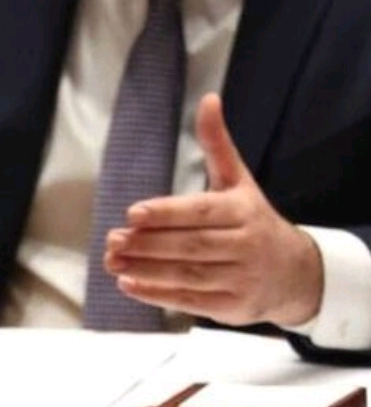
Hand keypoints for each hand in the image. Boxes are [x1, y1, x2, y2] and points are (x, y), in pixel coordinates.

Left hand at [103, 93, 323, 327]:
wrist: (294, 274)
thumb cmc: (253, 222)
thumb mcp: (239, 182)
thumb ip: (217, 145)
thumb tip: (208, 99)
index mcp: (243, 211)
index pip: (200, 212)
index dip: (166, 213)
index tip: (132, 214)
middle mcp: (245, 245)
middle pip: (189, 245)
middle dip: (147, 244)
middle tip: (112, 241)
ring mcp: (240, 278)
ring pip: (186, 274)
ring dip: (145, 270)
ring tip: (112, 262)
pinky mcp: (231, 307)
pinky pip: (189, 300)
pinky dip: (157, 294)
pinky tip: (129, 285)